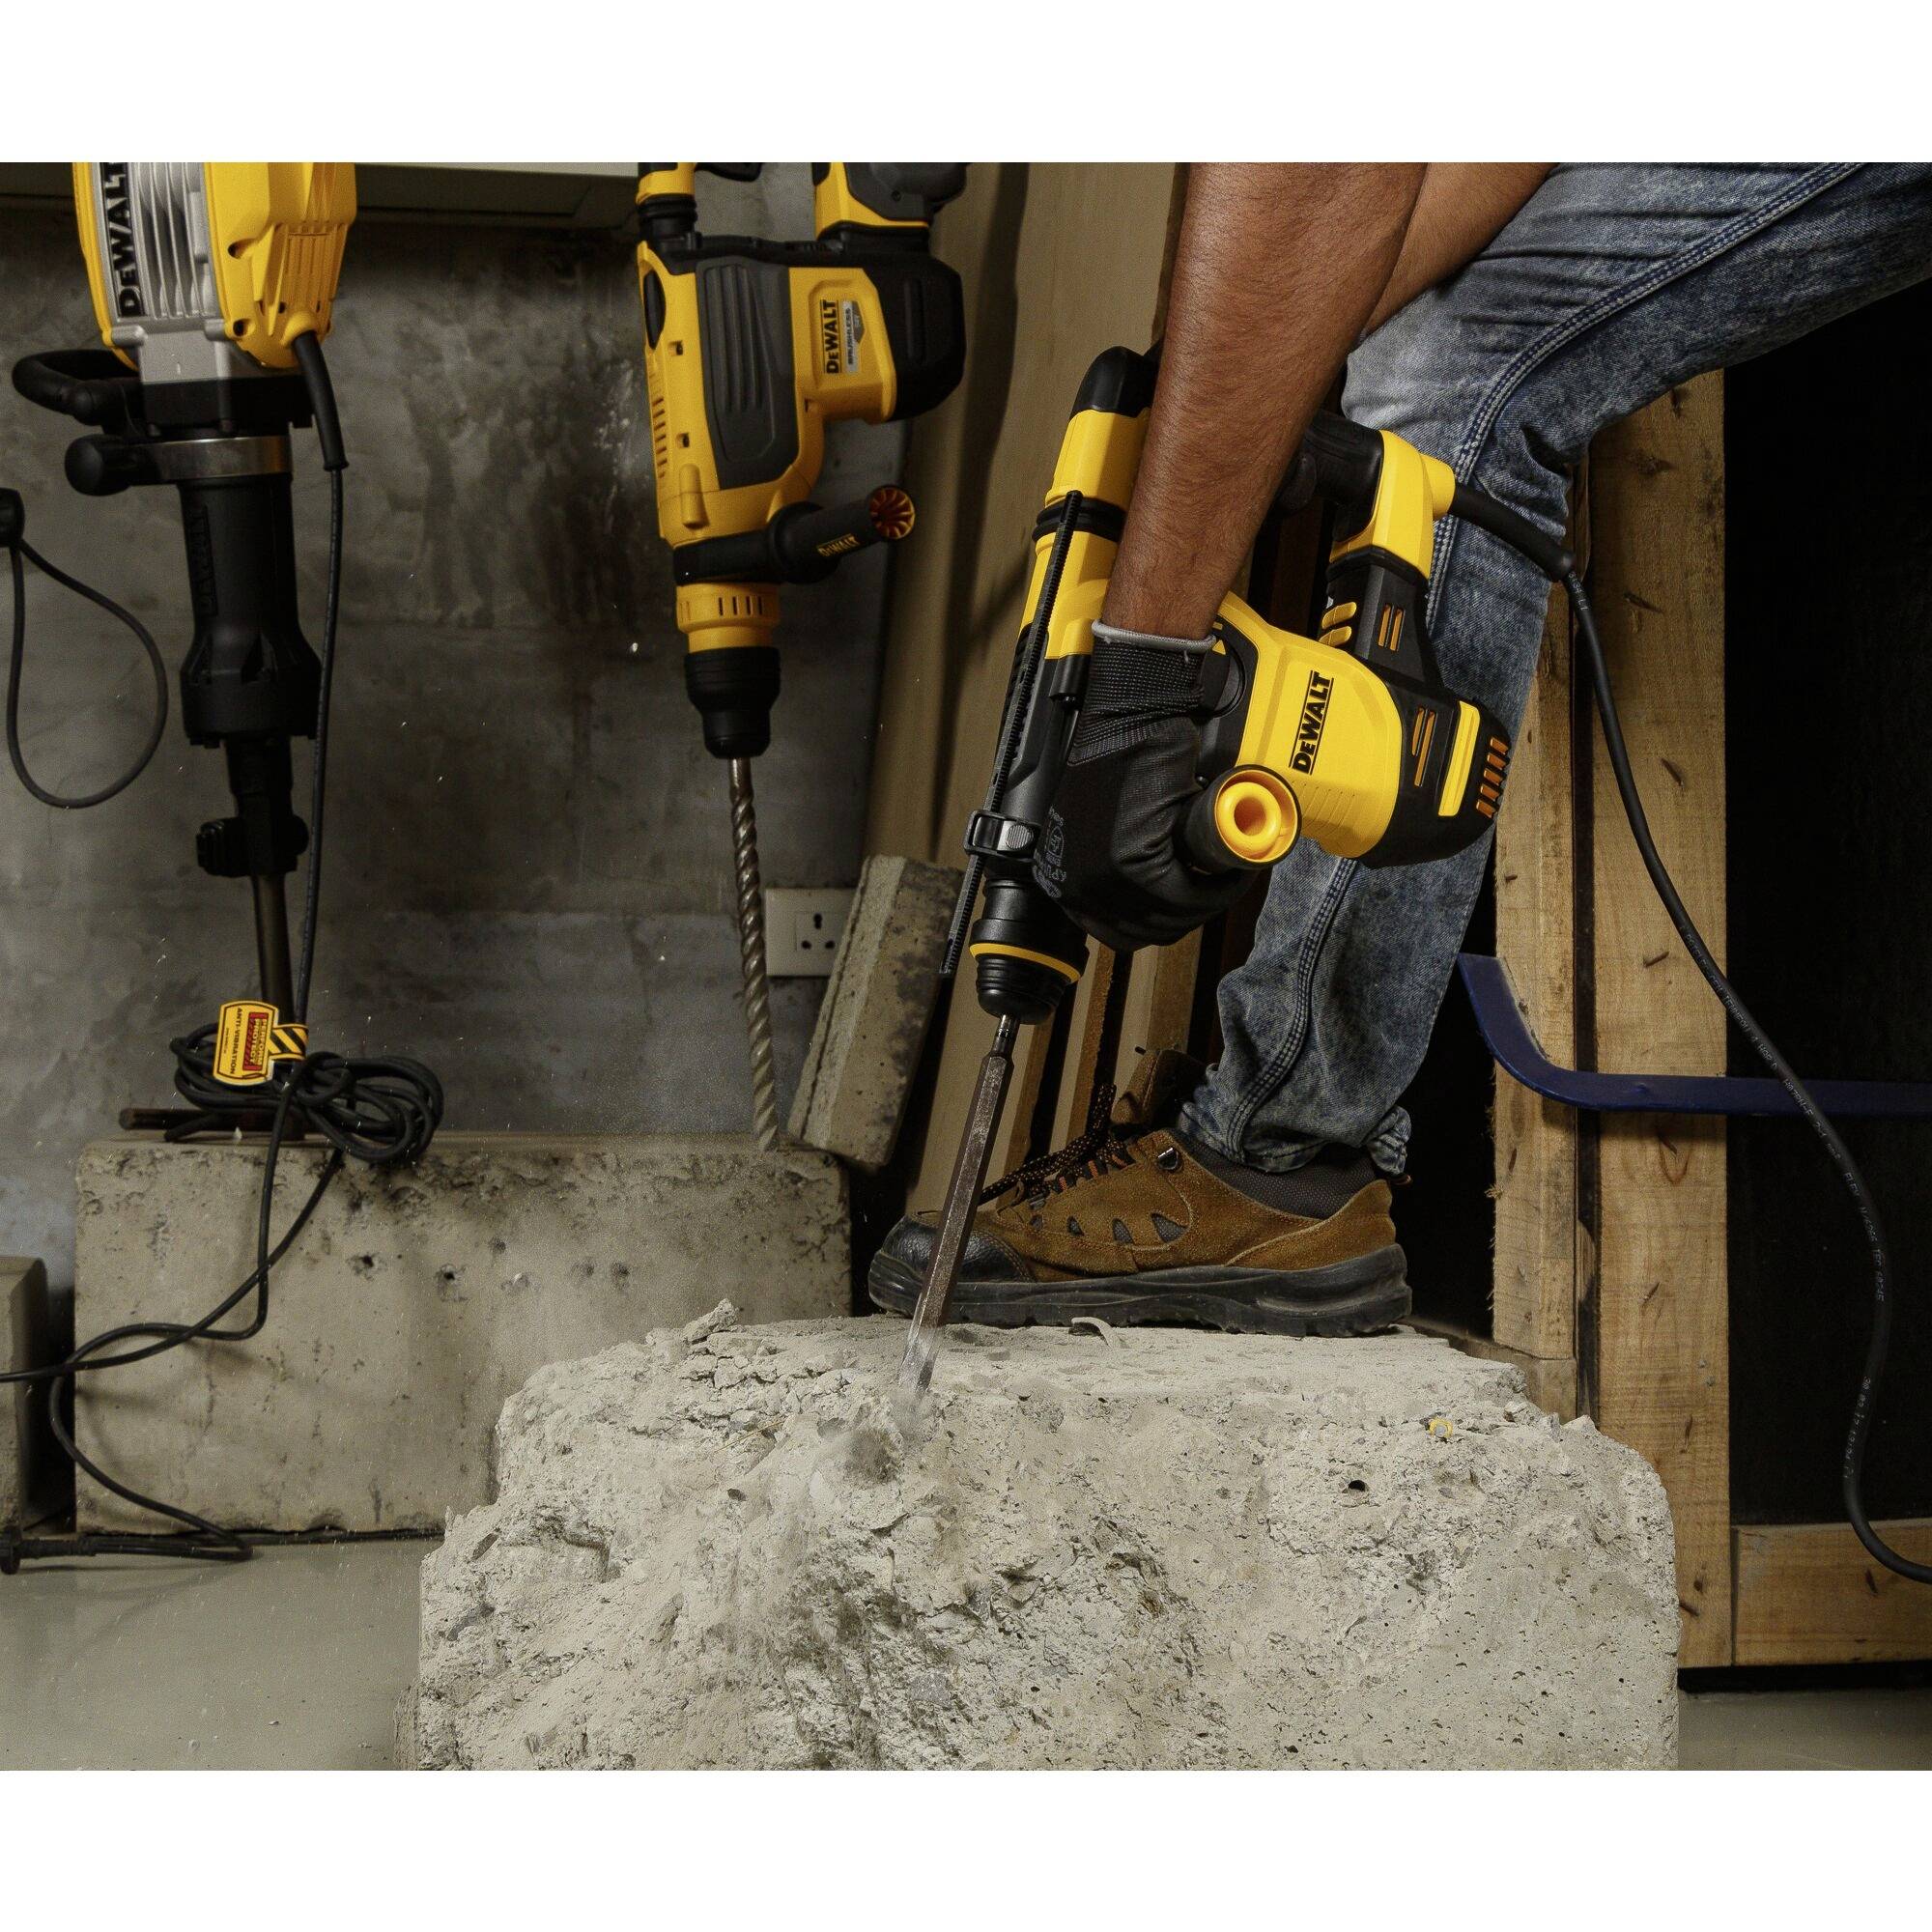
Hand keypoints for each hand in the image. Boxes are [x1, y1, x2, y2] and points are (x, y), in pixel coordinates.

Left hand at [1030, 635, 1254, 952]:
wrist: (1131, 719)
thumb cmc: (1122, 756)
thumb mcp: (1103, 823)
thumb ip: (1112, 859)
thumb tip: (1153, 890)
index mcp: (1063, 880)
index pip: (1120, 931)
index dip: (1164, 919)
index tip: (1194, 897)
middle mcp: (1075, 887)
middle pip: (1148, 931)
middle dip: (1190, 915)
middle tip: (1219, 887)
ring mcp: (1100, 879)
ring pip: (1172, 918)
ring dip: (1207, 903)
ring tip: (1228, 877)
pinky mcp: (1132, 864)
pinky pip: (1186, 896)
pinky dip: (1216, 889)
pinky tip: (1231, 872)